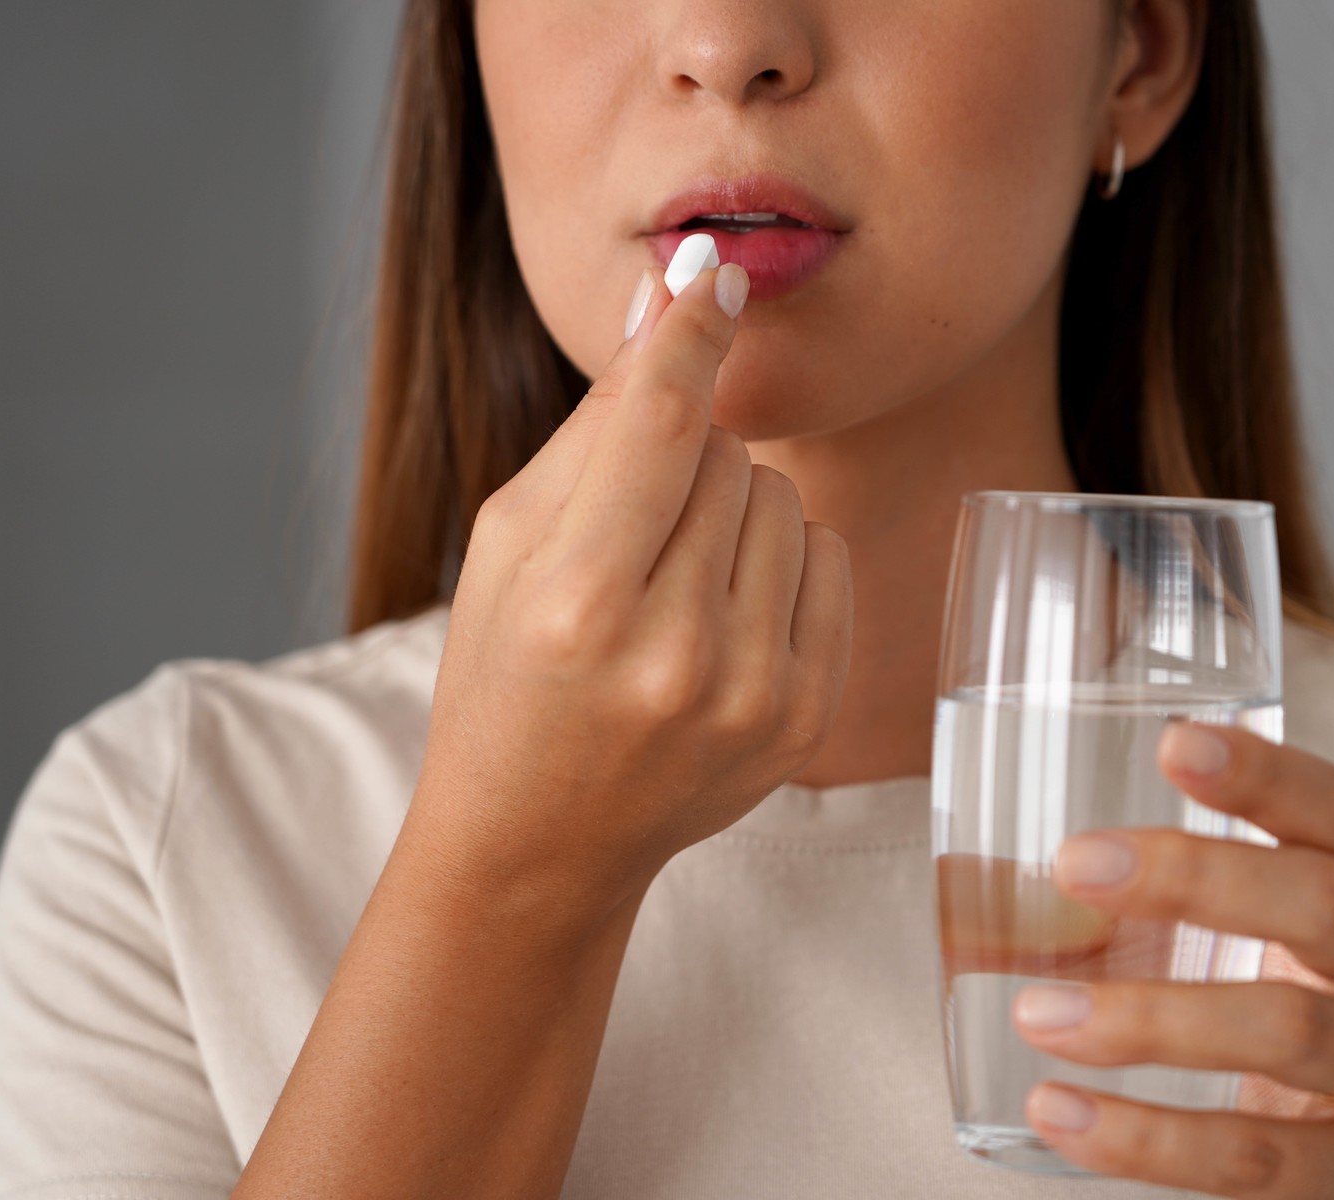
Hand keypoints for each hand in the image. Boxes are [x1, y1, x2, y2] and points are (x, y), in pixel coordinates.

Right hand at [413, 262, 852, 907]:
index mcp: (578, 604)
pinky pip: (829, 561)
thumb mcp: (507, 547)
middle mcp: (675, 652)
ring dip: (734, 512)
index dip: (689, 334)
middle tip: (635, 529)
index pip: (659, 423)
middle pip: (728, 456)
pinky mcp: (805, 719)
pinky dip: (781, 563)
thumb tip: (665, 297)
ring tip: (673, 584)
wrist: (541, 843)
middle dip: (685, 460)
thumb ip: (594, 426)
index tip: (714, 274)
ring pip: (785, 501)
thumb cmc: (504, 679)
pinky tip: (723, 616)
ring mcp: (753, 694)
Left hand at [1011, 723, 1333, 1197]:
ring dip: (1148, 1018)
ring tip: (1037, 1013)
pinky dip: (1145, 1136)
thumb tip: (979, 876)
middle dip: (1195, 875)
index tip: (1171, 742)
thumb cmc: (1309, 1043)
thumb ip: (1178, 906)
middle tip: (1072, 864)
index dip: (1266, 774)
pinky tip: (1058, 1111)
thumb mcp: (1281, 957)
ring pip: (1287, 1029)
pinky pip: (1253, 1158)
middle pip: (1326, 902)